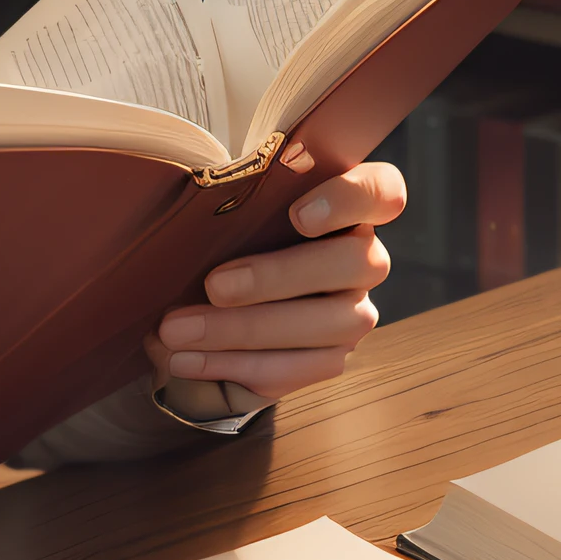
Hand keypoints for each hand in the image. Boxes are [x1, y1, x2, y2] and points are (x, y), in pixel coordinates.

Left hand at [145, 149, 402, 421]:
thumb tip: (191, 196)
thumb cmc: (228, 232)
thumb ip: (235, 195)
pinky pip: (296, 368)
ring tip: (178, 332)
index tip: (298, 215)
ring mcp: (353, 312)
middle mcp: (363, 257)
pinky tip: (186, 359)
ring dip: (246, 330)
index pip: (382, 191)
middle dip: (279, 277)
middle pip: (356, 262)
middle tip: (213, 286)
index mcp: (348, 205)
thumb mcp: (231, 206)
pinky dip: (235, 365)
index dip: (350, 200)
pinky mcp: (330, 358)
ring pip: (328, 324)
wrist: (215, 298)